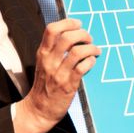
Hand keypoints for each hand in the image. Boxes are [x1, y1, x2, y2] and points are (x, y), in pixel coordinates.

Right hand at [17, 18, 100, 132]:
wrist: (38, 110)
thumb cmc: (44, 85)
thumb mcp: (43, 63)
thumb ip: (53, 49)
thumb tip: (73, 33)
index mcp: (43, 53)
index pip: (52, 29)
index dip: (68, 22)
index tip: (78, 23)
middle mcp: (49, 61)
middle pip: (68, 37)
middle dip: (83, 34)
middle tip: (89, 39)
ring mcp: (59, 73)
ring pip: (78, 51)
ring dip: (91, 48)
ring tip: (95, 51)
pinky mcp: (68, 85)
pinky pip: (83, 67)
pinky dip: (91, 61)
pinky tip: (92, 62)